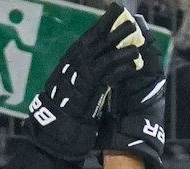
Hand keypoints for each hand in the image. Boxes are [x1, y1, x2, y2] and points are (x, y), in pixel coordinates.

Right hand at [26, 3, 146, 163]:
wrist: (53, 130)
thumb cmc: (62, 112)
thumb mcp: (70, 88)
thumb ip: (81, 75)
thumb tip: (95, 66)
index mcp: (67, 63)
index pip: (85, 41)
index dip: (99, 28)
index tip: (112, 17)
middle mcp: (71, 65)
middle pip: (94, 42)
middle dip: (111, 30)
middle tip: (128, 21)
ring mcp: (78, 75)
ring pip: (103, 54)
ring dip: (120, 46)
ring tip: (136, 40)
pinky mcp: (86, 86)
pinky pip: (107, 72)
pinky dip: (121, 66)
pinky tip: (133, 63)